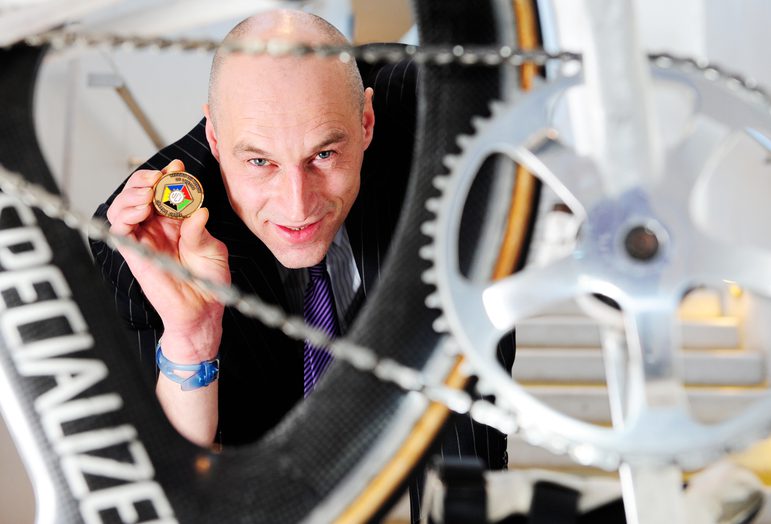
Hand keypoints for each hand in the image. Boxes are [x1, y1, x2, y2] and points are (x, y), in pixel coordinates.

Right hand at [106, 159, 229, 362]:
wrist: (203, 309)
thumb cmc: (208, 280)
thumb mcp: (211, 248)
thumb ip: (199, 229)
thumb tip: (198, 209)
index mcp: (175, 222)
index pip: (163, 191)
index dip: (167, 176)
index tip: (178, 167)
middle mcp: (156, 228)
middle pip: (138, 193)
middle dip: (146, 179)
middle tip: (161, 176)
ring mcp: (143, 239)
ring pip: (123, 206)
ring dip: (133, 192)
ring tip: (150, 191)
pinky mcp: (134, 253)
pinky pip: (118, 229)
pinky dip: (125, 213)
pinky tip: (143, 208)